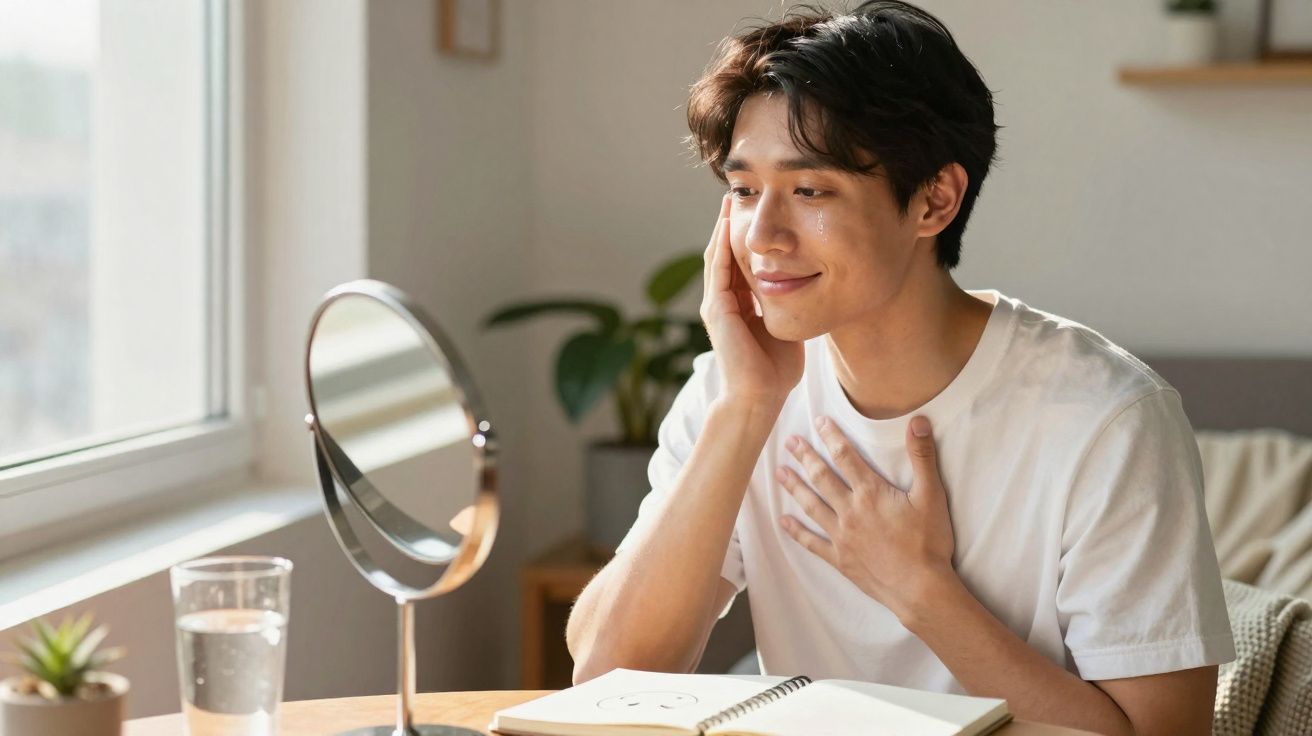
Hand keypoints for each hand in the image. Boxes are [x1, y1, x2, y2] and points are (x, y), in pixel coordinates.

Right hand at [699, 193, 804, 406]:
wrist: (760, 397)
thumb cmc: (775, 371)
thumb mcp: (785, 327)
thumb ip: (787, 307)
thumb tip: (808, 288)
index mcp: (738, 307)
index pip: (738, 264)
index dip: (744, 239)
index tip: (753, 214)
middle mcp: (723, 303)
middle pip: (723, 255)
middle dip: (728, 226)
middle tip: (735, 195)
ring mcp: (716, 306)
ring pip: (716, 258)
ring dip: (721, 229)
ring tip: (727, 202)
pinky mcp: (716, 311)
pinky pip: (718, 271)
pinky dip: (721, 247)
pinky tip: (726, 226)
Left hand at [776, 414, 956, 621]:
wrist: (920, 589)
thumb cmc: (929, 543)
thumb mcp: (932, 495)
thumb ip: (923, 456)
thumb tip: (919, 421)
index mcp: (871, 493)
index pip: (846, 457)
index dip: (831, 437)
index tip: (818, 422)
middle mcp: (850, 511)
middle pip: (822, 478)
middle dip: (805, 457)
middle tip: (790, 442)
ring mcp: (842, 536)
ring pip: (812, 506)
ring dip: (795, 488)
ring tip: (779, 473)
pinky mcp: (840, 559)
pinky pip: (812, 543)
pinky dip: (797, 532)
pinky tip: (783, 522)